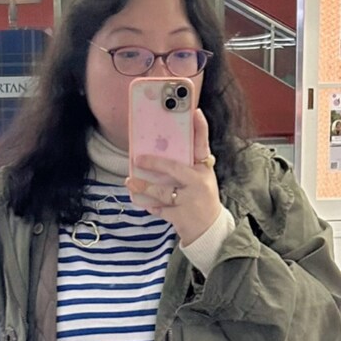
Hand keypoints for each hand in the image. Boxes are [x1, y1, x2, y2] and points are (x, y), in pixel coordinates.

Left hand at [127, 109, 221, 247]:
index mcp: (204, 169)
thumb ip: (186, 165)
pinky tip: (141, 201)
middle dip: (155, 163)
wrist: (209, 229)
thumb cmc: (201, 198)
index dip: (200, 128)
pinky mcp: (181, 216)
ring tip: (131, 183)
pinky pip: (160, 209)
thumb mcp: (200, 178)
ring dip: (145, 188)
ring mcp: (191, 201)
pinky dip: (150, 206)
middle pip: (175, 169)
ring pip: (163, 192)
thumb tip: (159, 150)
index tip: (194, 110)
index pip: (202, 145)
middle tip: (138, 159)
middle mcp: (199, 183)